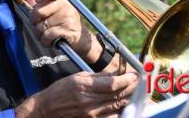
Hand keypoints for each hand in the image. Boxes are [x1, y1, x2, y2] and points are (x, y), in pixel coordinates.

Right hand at [16, 72, 137, 117]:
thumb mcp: (77, 77)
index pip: (112, 84)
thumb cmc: (60, 91)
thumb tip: (114, 74)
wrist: (48, 109)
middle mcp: (89, 101)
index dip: (126, 79)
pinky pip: (112, 117)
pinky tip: (127, 105)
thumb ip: (97, 77)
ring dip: (130, 99)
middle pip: (118, 95)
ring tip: (137, 93)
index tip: (134, 75)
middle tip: (140, 82)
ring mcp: (91, 114)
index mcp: (84, 86)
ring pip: (118, 106)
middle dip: (132, 88)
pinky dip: (122, 111)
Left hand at [18, 0, 100, 63]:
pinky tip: (50, 41)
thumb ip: (37, 1)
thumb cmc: (62, 22)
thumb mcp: (51, 10)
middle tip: (39, 25)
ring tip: (47, 34)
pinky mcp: (68, 30)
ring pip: (41, 26)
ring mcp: (68, 17)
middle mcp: (66, 5)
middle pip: (39, 11)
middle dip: (34, 21)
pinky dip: (45, 41)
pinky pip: (47, 35)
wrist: (80, 38)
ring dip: (40, 34)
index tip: (37, 0)